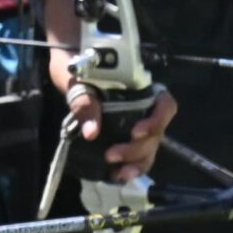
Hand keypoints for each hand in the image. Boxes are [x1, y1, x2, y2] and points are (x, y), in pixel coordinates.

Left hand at [50, 52, 175, 183]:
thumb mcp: (76, 77)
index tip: (136, 132)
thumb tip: (92, 132)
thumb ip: (85, 101)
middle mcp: (142, 105)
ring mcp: (133, 120)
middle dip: (138, 149)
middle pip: (156, 132)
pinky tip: (117, 175)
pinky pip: (134, 151)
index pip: (164, 104)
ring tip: (119, 174)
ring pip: (149, 146)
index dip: (157, 121)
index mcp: (139, 88)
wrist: (67, 57)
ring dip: (137, 162)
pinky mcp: (120, 132)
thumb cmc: (76, 62)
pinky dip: (129, 165)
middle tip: (112, 155)